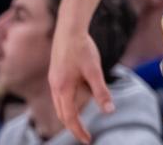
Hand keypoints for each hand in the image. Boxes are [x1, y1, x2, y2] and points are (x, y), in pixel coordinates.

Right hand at [50, 24, 113, 142]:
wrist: (68, 28)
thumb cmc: (82, 48)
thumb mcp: (95, 71)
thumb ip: (101, 92)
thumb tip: (109, 111)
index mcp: (63, 87)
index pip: (69, 116)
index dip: (78, 130)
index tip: (88, 140)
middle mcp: (55, 85)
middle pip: (60, 113)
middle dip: (72, 127)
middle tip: (85, 137)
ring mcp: (53, 79)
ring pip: (58, 104)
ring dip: (68, 117)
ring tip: (79, 125)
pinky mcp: (55, 73)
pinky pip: (58, 96)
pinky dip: (65, 106)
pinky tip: (76, 103)